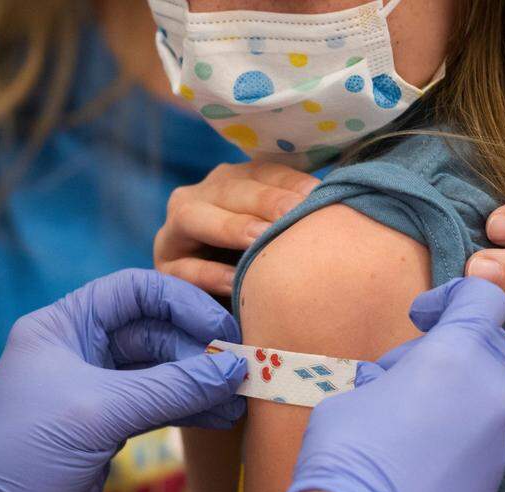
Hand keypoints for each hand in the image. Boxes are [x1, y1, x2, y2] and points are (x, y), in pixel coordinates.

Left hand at [0, 269, 246, 491]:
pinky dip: (190, 406)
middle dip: (198, 348)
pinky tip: (222, 414)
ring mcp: (95, 386)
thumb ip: (171, 388)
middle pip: (153, 329)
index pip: (132, 291)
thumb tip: (232, 368)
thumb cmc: (28, 457)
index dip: (181, 303)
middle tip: (242, 365)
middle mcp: (78, 348)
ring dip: (201, 380)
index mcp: (61, 326)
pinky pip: (159, 402)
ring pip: (161, 369)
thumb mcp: (100, 413)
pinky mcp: (109, 423)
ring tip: (242, 396)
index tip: (221, 327)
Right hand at [155, 161, 318, 294]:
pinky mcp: (165, 268)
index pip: (261, 172)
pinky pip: (185, 267)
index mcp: (230, 182)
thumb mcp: (278, 235)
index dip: (289, 181)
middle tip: (296, 214)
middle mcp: (199, 196)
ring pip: (195, 216)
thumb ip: (297, 215)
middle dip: (265, 200)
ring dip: (231, 226)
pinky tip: (237, 281)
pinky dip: (210, 274)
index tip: (319, 194)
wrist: (226, 306)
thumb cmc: (261, 265)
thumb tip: (340, 196)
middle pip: (230, 189)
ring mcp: (175, 231)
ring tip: (261, 239)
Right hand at [284, 278, 504, 491]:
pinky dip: (449, 435)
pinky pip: (477, 438)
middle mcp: (489, 397)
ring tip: (391, 423)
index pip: (482, 300)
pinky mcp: (490, 483)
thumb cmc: (345, 456)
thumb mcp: (355, 391)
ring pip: (479, 396)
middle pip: (483, 348)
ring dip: (444, 394)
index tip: (419, 315)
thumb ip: (394, 375)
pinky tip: (406, 459)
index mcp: (456, 359)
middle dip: (443, 350)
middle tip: (392, 375)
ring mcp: (496, 444)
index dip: (451, 296)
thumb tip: (398, 385)